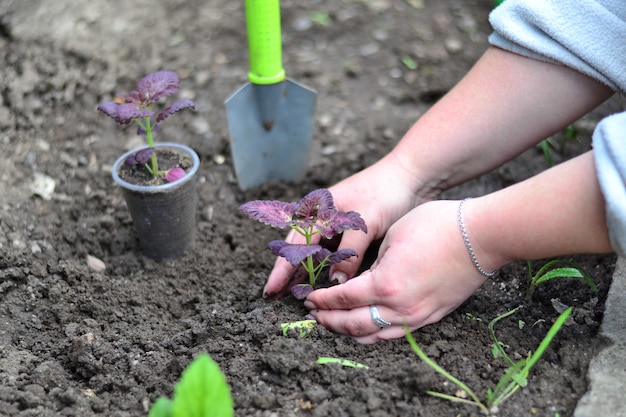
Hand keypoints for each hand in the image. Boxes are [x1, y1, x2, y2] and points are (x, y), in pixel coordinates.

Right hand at [263, 153, 424, 297]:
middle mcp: (323, 217)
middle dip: (288, 273)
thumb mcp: (366, 223)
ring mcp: (335, 224)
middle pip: (298, 249)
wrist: (411, 176)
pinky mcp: (350, 231)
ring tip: (295, 296)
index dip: (282, 269)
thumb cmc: (386, 193)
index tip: (271, 290)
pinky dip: (325, 268)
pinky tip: (323, 284)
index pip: (295, 245)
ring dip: (306, 272)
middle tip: (276, 297)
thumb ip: (349, 254)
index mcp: (319, 209)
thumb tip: (335, 284)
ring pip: (314, 253)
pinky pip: (331, 253)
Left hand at [304, 200, 487, 342]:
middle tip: (313, 315)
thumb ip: (372, 264)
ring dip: (349, 332)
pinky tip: (367, 329)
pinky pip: (396, 333)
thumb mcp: (393, 237)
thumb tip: (360, 280)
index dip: (322, 300)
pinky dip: (375, 334)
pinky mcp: (432, 316)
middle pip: (354, 323)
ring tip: (334, 326)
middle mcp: (399, 307)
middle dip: (329, 320)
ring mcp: (417, 316)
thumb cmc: (437, 226)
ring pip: (375, 335)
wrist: (481, 236)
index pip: (342, 298)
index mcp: (384, 284)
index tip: (308, 298)